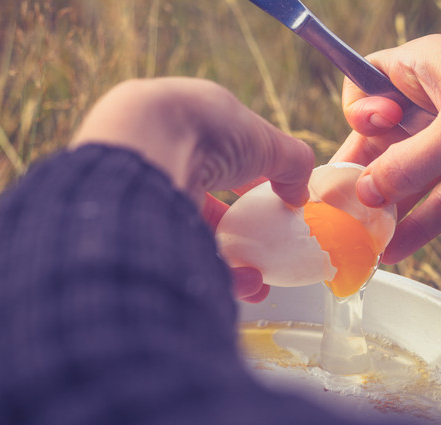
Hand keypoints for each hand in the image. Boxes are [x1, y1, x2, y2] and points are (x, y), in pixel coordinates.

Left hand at [71, 77, 314, 301]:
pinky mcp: (139, 230)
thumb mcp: (266, 141)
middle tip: (266, 252)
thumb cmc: (207, 130)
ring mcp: (147, 193)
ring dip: (232, 260)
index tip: (275, 203)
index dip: (253, 179)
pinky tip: (244, 284)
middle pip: (208, 200)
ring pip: (192, 233)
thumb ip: (293, 164)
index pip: (225, 155)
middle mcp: (164, 156)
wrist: (142, 150)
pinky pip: (181, 257)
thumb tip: (301, 195)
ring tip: (259, 283)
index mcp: (189, 124)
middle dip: (240, 232)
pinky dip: (215, 273)